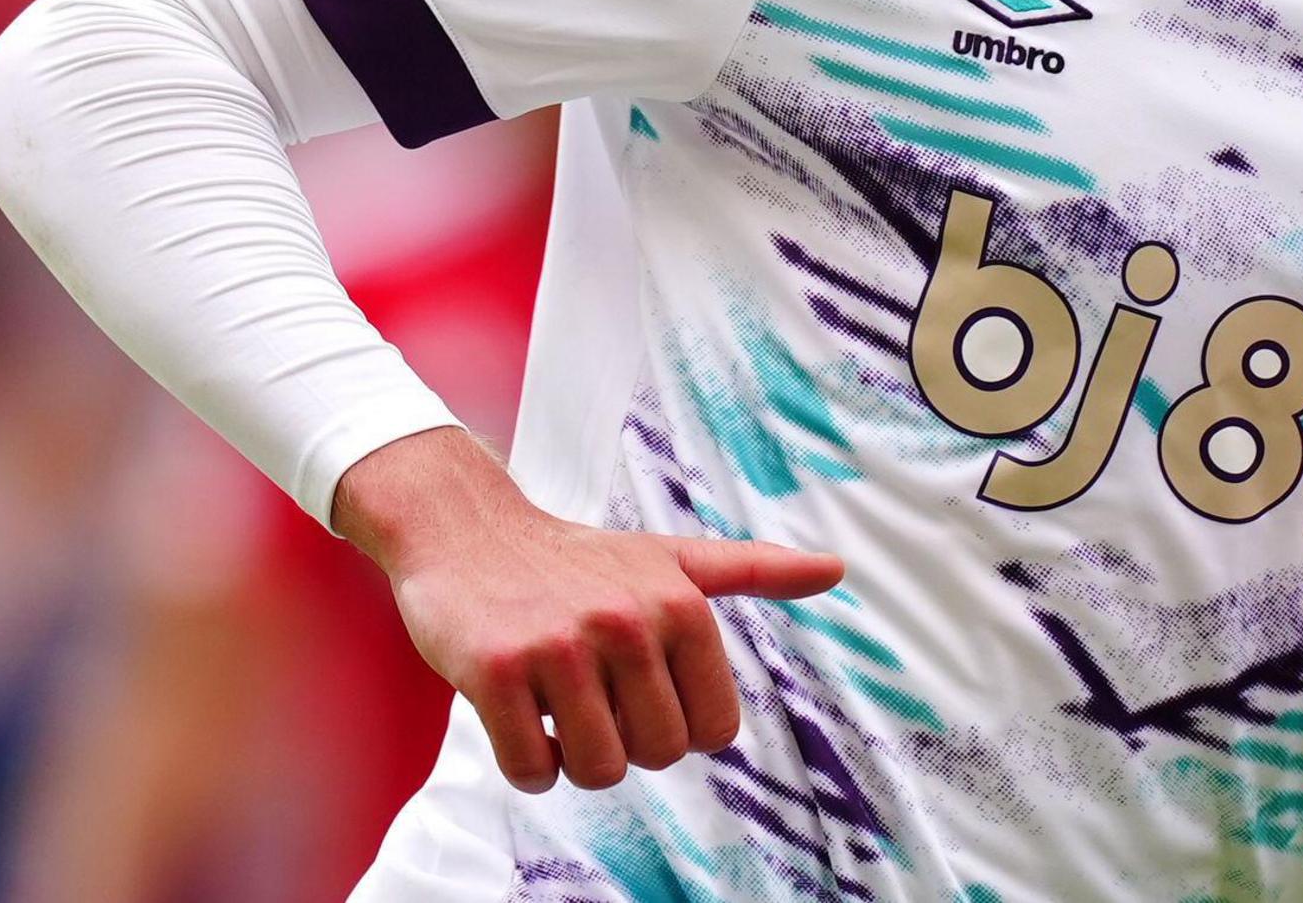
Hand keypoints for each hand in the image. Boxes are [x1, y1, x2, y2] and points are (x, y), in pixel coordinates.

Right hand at [331, 426, 843, 791]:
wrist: (466, 531)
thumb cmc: (578, 560)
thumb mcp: (672, 558)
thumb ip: (755, 570)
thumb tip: (836, 569)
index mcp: (681, 604)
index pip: (717, 731)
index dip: (678, 727)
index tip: (642, 690)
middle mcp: (627, 622)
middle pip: (659, 755)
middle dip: (626, 743)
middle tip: (592, 696)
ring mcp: (558, 647)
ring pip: (597, 772)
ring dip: (573, 758)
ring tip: (556, 704)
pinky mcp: (494, 671)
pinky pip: (530, 771)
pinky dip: (526, 765)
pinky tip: (517, 715)